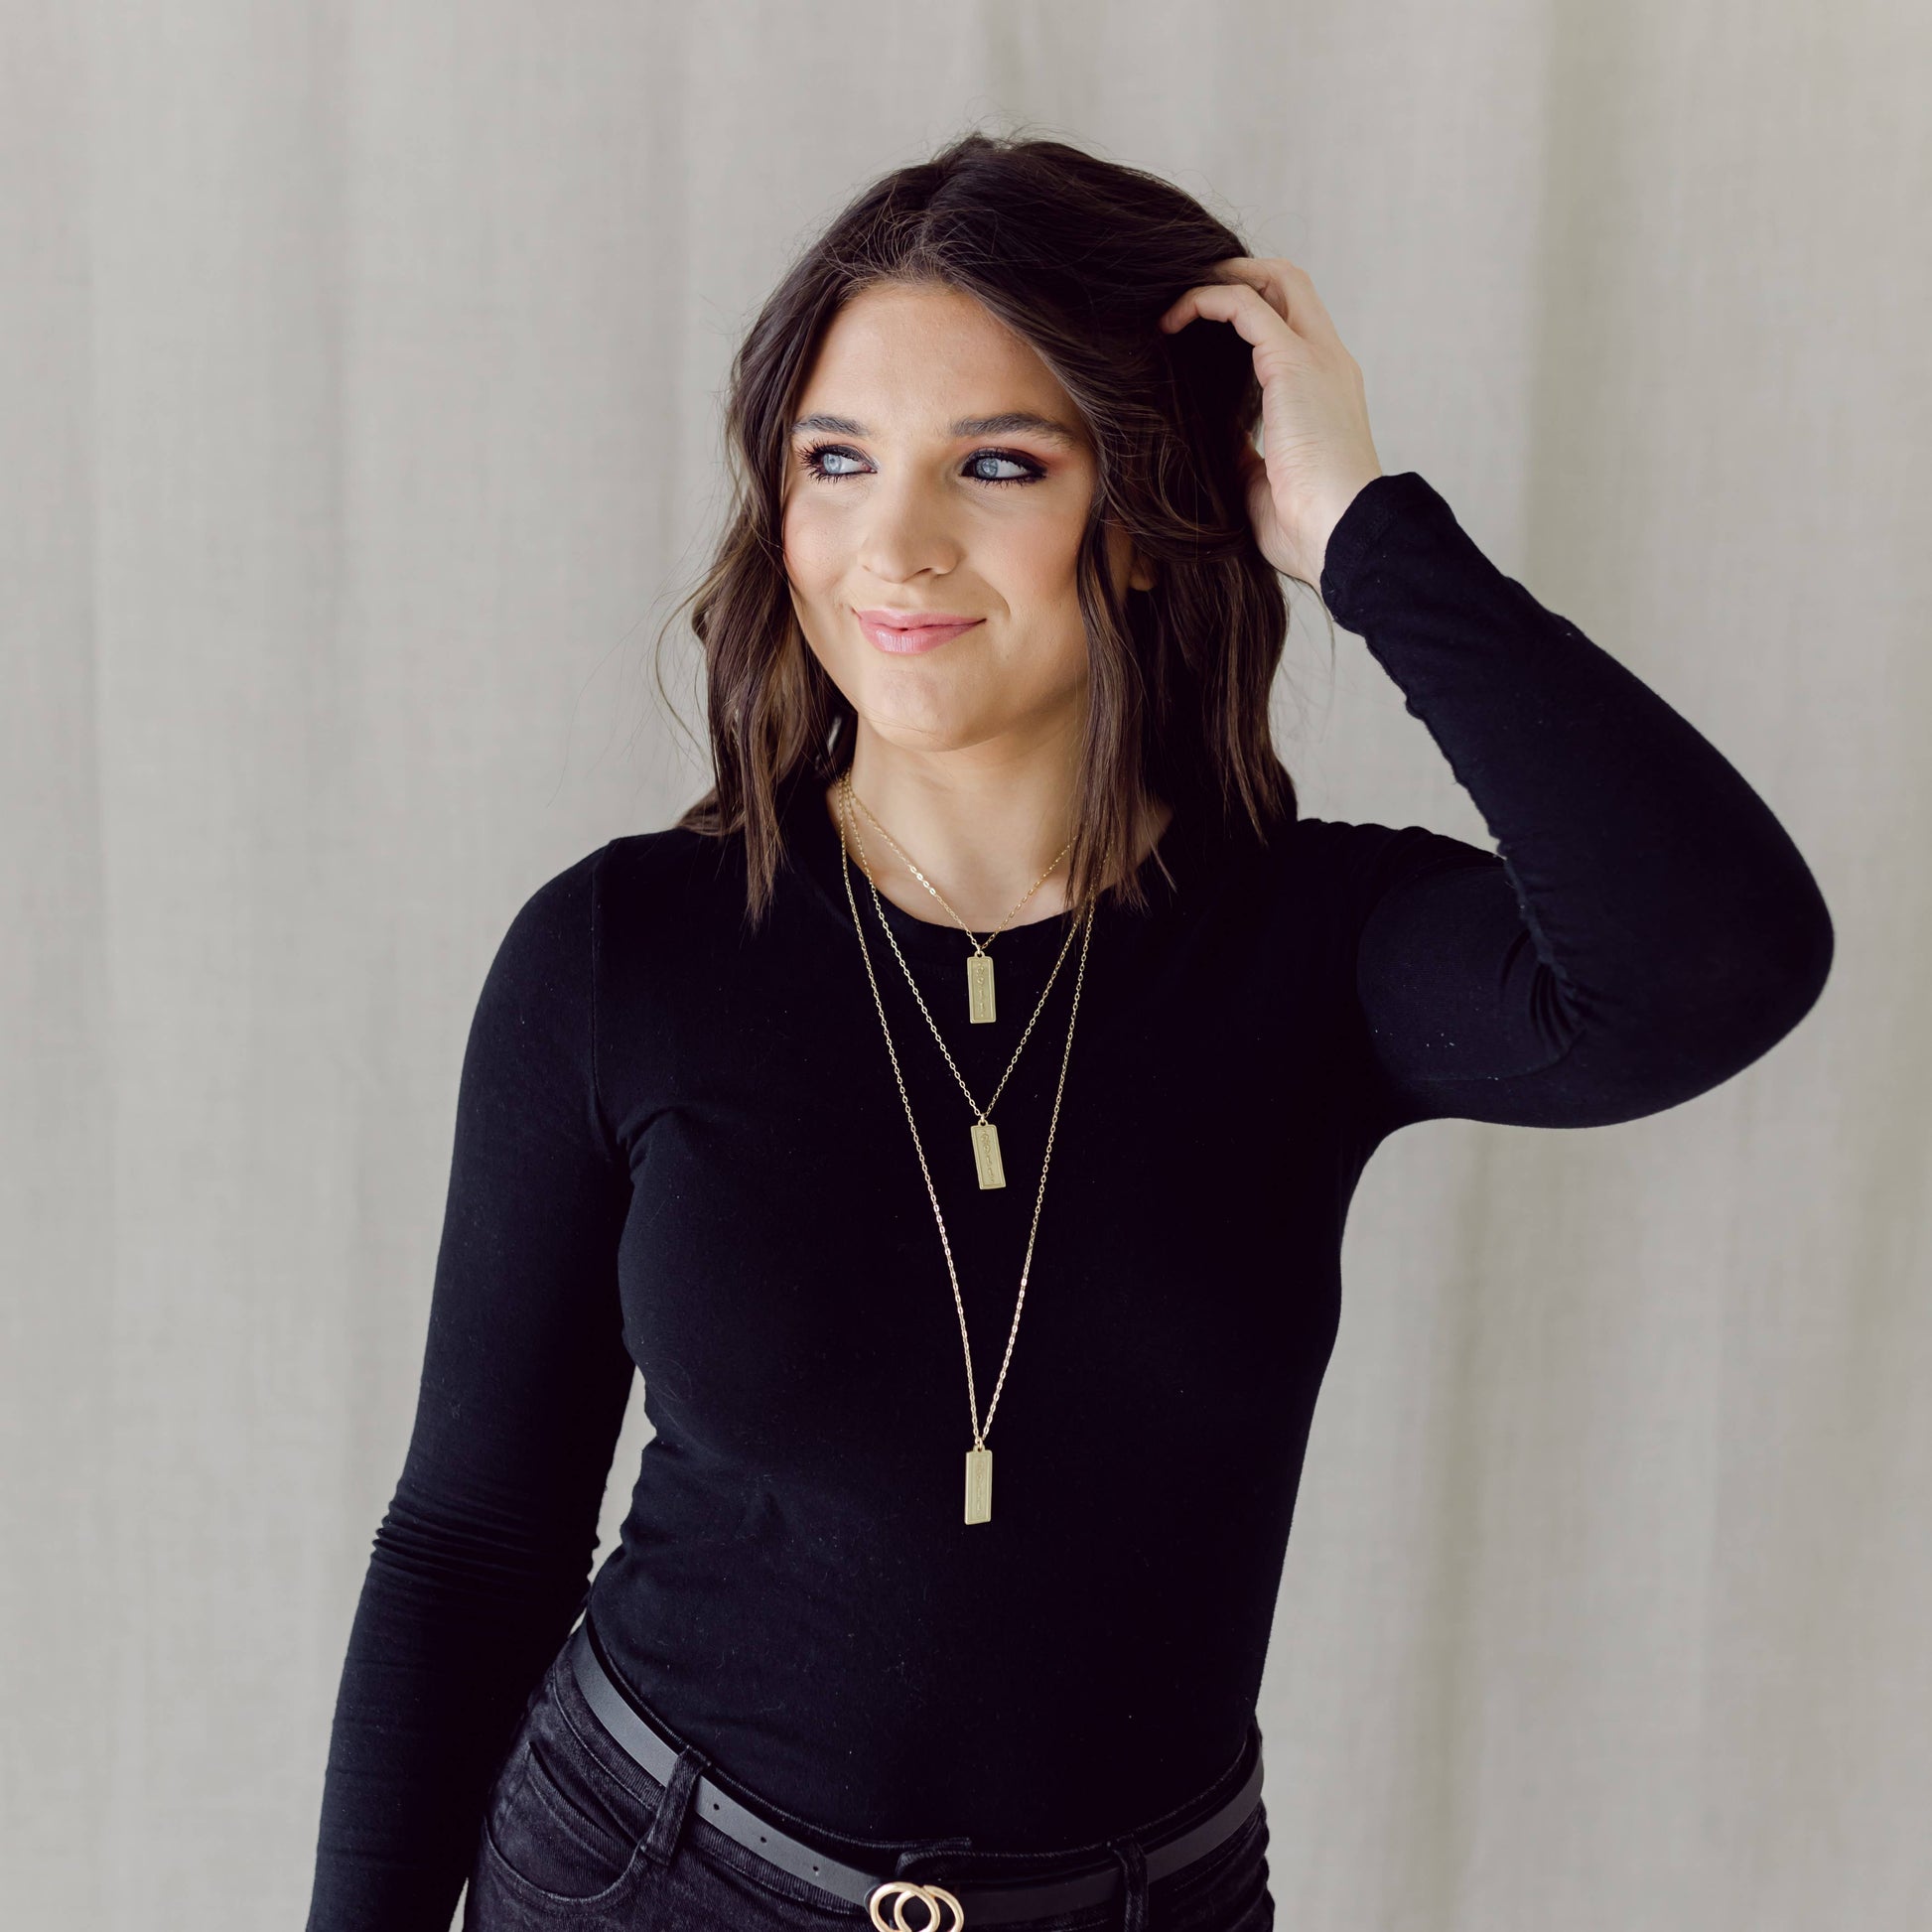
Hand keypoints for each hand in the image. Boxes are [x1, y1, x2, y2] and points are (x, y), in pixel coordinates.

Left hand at [1158, 256, 1383, 588]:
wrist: (1341, 535)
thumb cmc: (1307, 527)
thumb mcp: (1264, 481)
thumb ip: (1245, 452)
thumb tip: (1219, 439)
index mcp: (1328, 390)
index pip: (1297, 324)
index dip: (1254, 312)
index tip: (1204, 332)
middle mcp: (1328, 362)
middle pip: (1292, 285)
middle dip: (1240, 275)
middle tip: (1189, 295)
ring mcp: (1315, 358)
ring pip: (1273, 280)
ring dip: (1221, 280)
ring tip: (1175, 301)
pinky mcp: (1291, 362)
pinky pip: (1242, 305)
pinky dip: (1205, 301)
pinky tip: (1172, 320)